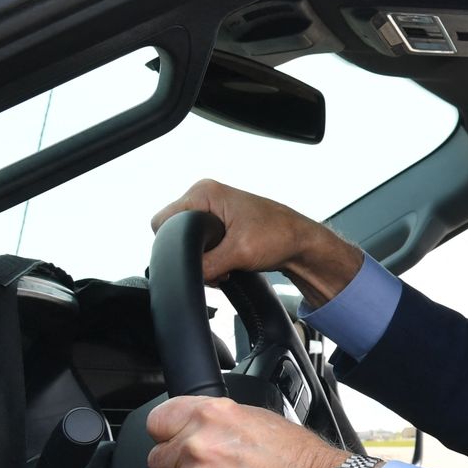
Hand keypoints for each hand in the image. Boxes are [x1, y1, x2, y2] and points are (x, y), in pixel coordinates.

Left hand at [145, 396, 349, 467]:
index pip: (157, 421)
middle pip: (157, 458)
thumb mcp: (254, 417)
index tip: (173, 440)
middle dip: (176, 465)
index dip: (166, 433)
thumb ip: (216, 419)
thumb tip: (193, 426)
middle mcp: (200, 443)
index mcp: (212, 415)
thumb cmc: (295, 455)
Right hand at [151, 179, 361, 305]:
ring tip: (228, 265)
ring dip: (204, 260)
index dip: (175, 245)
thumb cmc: (280, 237)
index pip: (163, 221)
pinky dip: (211, 259)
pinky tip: (229, 265)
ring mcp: (213, 210)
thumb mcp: (238, 254)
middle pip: (174, 234)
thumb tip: (186, 275)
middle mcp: (206, 196)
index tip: (197, 259)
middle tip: (217, 265)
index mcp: (204, 192)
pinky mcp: (221, 224)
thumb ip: (206, 265)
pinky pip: (202, 245)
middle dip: (192, 255)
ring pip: (189, 243)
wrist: (303, 245)